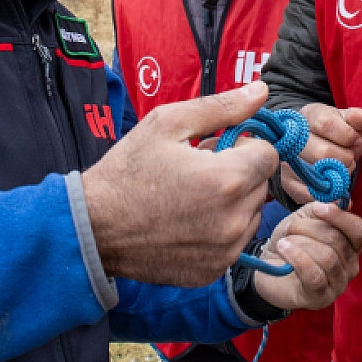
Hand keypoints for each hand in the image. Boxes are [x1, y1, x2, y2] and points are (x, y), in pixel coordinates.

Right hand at [82, 81, 277, 287]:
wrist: (93, 228)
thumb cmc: (127, 171)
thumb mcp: (167, 124)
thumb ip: (221, 107)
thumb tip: (261, 90)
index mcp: (228, 179)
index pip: (269, 154)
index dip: (244, 145)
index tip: (216, 147)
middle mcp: (234, 219)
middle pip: (261, 185)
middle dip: (238, 172)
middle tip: (198, 170)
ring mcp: (224, 250)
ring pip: (250, 215)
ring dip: (233, 203)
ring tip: (192, 196)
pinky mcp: (213, 271)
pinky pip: (234, 243)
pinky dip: (219, 231)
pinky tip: (187, 222)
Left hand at [251, 202, 361, 310]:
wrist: (268, 271)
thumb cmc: (291, 243)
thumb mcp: (303, 219)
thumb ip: (321, 210)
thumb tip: (343, 203)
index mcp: (351, 246)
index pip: (358, 230)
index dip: (339, 217)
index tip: (317, 208)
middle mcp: (351, 266)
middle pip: (337, 241)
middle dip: (309, 229)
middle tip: (289, 227)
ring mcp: (338, 285)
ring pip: (327, 257)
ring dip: (300, 244)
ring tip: (283, 242)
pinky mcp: (321, 298)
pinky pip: (315, 276)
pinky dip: (297, 258)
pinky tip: (284, 249)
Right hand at [278, 103, 361, 204]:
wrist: (324, 150)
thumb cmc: (340, 135)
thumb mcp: (352, 123)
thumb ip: (358, 118)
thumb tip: (359, 118)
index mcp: (309, 115)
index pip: (325, 124)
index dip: (347, 135)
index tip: (355, 139)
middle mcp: (291, 136)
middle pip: (322, 153)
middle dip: (344, 159)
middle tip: (348, 159)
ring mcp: (286, 159)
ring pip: (316, 175)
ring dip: (336, 177)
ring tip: (338, 170)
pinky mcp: (287, 182)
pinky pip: (309, 193)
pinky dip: (327, 193)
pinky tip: (333, 185)